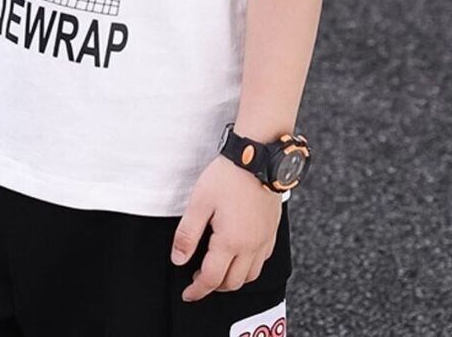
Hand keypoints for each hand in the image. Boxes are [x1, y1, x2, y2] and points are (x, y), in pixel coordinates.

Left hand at [170, 155, 281, 302]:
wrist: (258, 157)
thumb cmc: (228, 176)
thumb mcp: (199, 202)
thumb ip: (187, 235)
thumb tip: (178, 260)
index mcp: (230, 242)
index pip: (212, 279)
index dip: (197, 291)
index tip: (188, 294)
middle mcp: (250, 247)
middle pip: (232, 283)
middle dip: (214, 286)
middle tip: (198, 279)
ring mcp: (264, 240)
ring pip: (250, 276)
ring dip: (233, 279)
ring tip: (218, 269)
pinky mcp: (272, 231)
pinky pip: (262, 261)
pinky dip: (249, 267)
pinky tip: (239, 255)